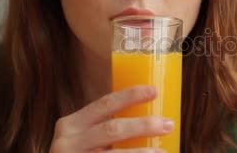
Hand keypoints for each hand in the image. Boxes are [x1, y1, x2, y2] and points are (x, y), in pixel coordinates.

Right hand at [49, 85, 172, 151]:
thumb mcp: (83, 137)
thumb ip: (104, 127)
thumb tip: (149, 117)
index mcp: (71, 124)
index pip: (104, 104)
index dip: (130, 95)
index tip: (154, 91)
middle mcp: (68, 141)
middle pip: (113, 129)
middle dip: (143, 125)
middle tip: (168, 124)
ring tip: (163, 152)